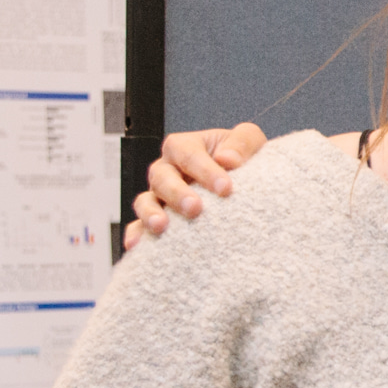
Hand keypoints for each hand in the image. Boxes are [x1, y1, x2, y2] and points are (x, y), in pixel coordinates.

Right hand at [124, 124, 269, 247]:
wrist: (248, 188)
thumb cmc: (244, 161)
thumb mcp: (250, 142)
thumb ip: (242, 142)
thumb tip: (227, 159)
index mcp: (186, 147)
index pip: (187, 153)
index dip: (204, 170)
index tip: (225, 188)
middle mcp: (169, 170)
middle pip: (161, 177)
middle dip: (177, 193)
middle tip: (195, 209)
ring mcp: (160, 196)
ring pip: (145, 201)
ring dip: (150, 213)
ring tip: (161, 227)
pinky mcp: (159, 220)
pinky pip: (140, 226)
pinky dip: (137, 234)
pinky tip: (138, 245)